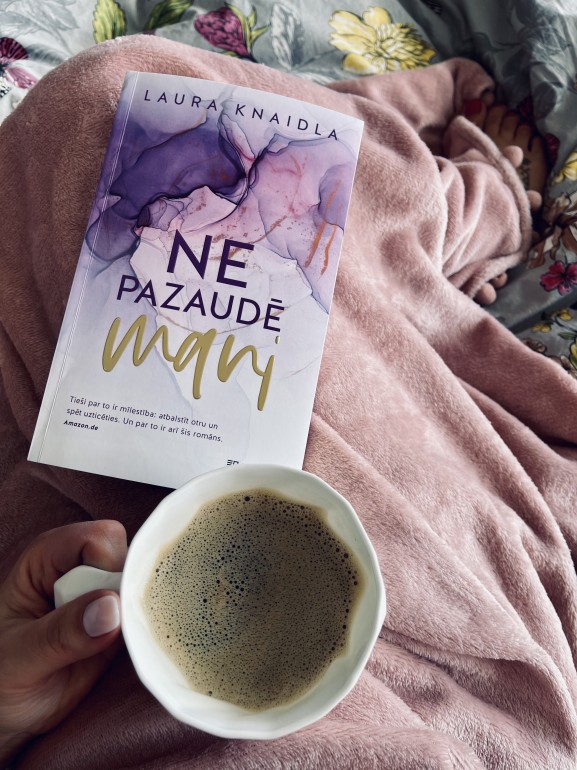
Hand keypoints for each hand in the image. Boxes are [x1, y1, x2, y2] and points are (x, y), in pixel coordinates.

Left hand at [0, 520, 126, 763]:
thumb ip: (62, 633)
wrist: (8, 714)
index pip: (99, 540)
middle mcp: (79, 568)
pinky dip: (149, 629)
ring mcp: (102, 594)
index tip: (105, 609)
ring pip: (145, 583)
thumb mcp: (20, 659)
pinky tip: (133, 651)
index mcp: (47, 559)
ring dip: (143, 613)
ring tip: (117, 648)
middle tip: (110, 634)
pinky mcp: (120, 620)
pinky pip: (149, 612)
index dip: (109, 568)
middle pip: (129, 557)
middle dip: (129, 592)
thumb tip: (112, 607)